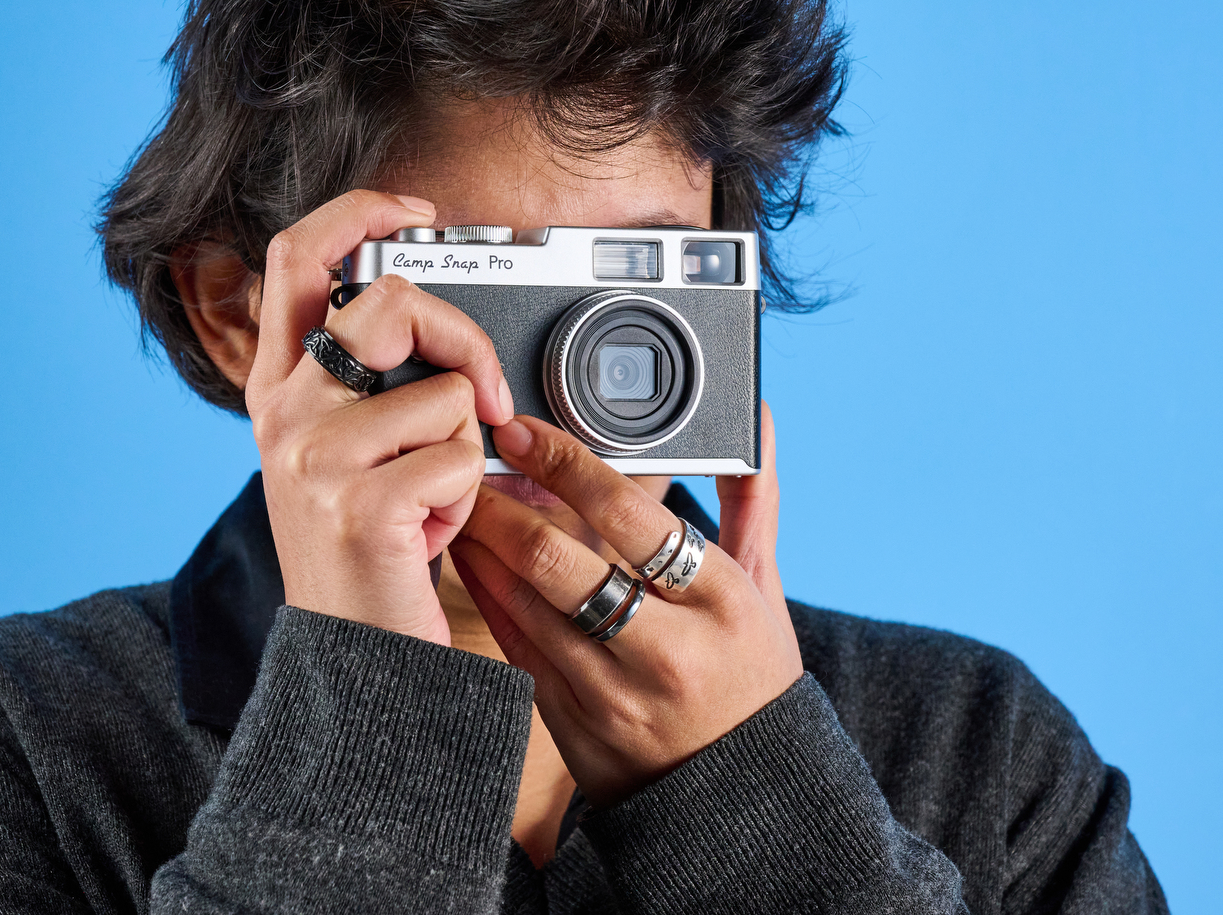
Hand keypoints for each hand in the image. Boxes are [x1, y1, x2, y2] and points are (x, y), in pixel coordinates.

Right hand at [247, 190, 516, 643]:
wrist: (354, 665)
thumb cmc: (371, 557)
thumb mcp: (348, 454)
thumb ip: (368, 380)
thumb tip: (433, 312)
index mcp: (279, 389)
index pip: (297, 256)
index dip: (359, 210)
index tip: (416, 210)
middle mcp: (284, 412)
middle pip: (392, 300)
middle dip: (465, 339)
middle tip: (483, 396)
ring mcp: (315, 456)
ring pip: (445, 389)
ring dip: (463, 447)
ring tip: (428, 500)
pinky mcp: (360, 503)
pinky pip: (461, 456)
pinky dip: (467, 497)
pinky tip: (429, 535)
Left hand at [451, 404, 801, 805]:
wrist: (736, 798)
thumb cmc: (753, 680)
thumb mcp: (765, 594)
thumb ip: (754, 503)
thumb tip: (751, 424)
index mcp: (722, 604)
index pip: (632, 518)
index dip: (567, 466)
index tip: (524, 432)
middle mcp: (667, 651)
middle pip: (562, 563)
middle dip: (501, 505)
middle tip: (467, 464)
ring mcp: (614, 695)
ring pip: (526, 606)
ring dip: (482, 547)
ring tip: (456, 503)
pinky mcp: (574, 727)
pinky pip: (516, 649)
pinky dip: (487, 598)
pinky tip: (470, 561)